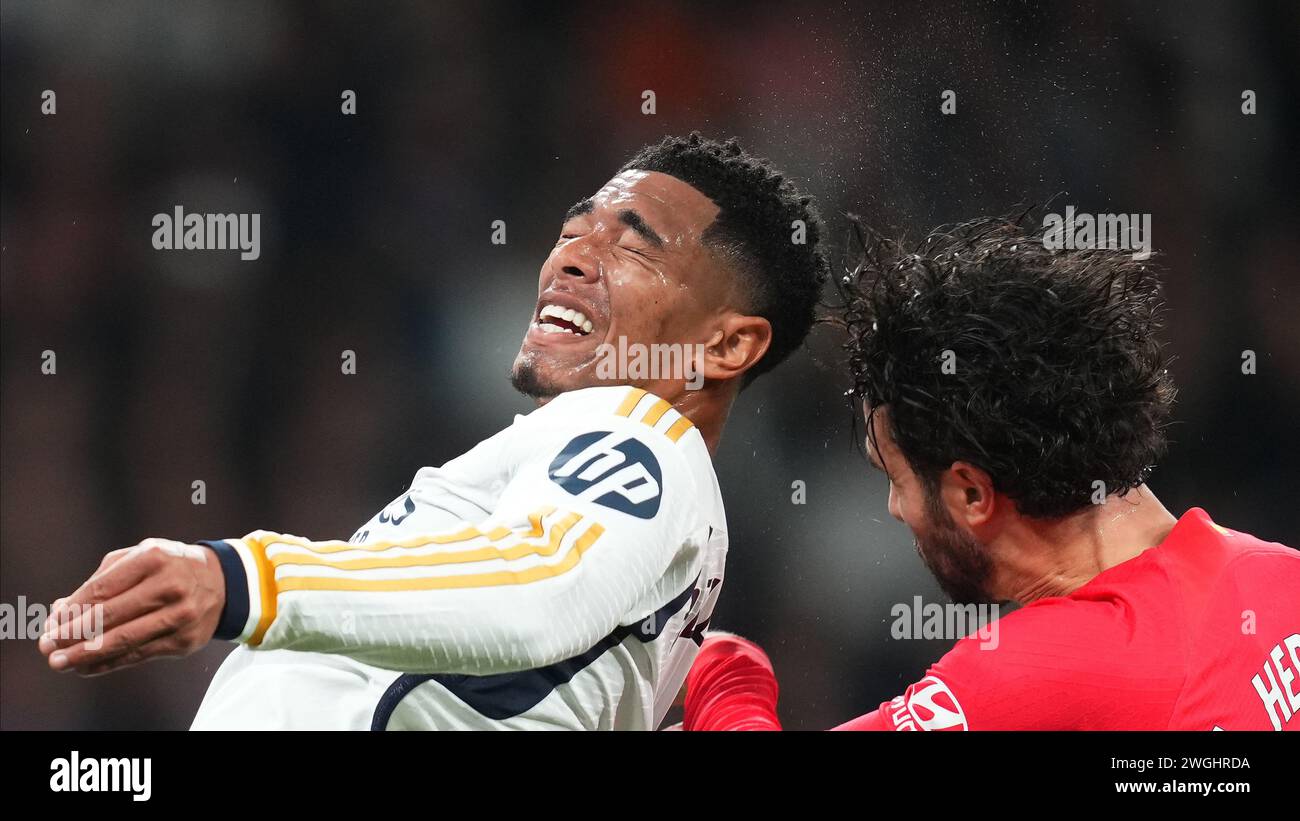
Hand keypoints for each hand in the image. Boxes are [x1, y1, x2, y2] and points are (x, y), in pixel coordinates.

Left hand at [38, 538, 225, 675]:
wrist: (223, 583)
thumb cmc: (167, 568)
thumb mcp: (138, 558)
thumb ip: (100, 581)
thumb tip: (61, 613)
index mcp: (153, 558)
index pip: (102, 589)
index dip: (72, 611)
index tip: (50, 626)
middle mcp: (170, 585)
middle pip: (111, 616)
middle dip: (73, 634)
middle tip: (47, 647)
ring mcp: (181, 615)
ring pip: (125, 640)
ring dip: (86, 655)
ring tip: (60, 662)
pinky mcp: (185, 640)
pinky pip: (139, 655)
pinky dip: (109, 663)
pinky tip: (87, 667)